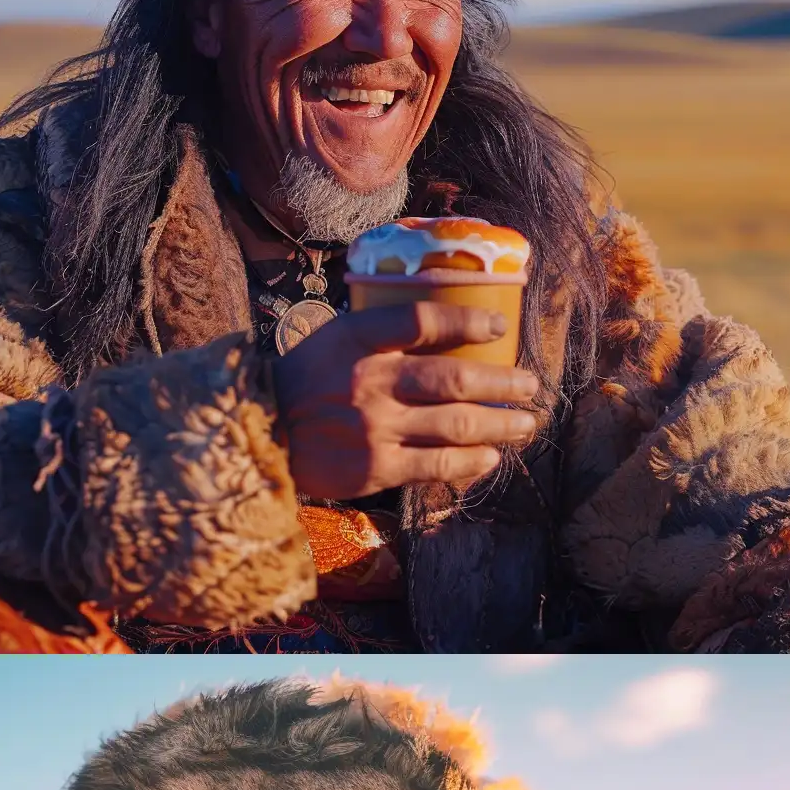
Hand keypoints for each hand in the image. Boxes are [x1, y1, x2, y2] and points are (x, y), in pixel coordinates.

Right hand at [272, 303, 541, 498]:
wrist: (258, 430)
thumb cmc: (309, 378)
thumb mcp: (337, 339)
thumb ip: (386, 333)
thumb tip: (454, 326)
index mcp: (357, 339)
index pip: (423, 320)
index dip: (468, 321)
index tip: (500, 328)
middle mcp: (370, 382)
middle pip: (456, 379)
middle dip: (504, 384)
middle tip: (531, 386)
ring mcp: (375, 428)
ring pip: (457, 425)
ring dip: (501, 424)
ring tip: (524, 423)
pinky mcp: (376, 468)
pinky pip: (438, 465)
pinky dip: (472, 461)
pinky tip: (491, 457)